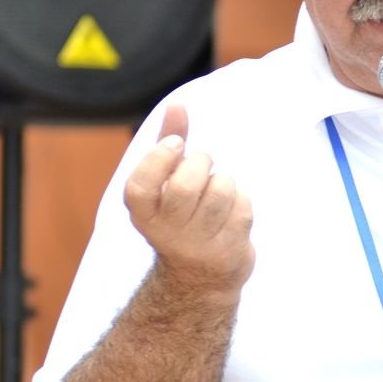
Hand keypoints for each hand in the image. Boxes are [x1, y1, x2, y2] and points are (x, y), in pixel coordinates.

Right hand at [123, 104, 254, 302]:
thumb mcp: (166, 183)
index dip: (159, 159)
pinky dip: (241, 200)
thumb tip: (177, 104)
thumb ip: (169, 142)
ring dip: (225, 181)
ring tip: (218, 189)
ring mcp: (198, 245)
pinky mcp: (228, 252)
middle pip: (185, 187)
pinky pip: (243, 208)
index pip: (139, 186)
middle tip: (203, 166)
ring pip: (220, 193)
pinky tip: (231, 211)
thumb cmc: (182, 215)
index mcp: (143, 214)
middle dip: (201, 164)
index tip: (176, 145)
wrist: (199, 278)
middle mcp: (165, 233)